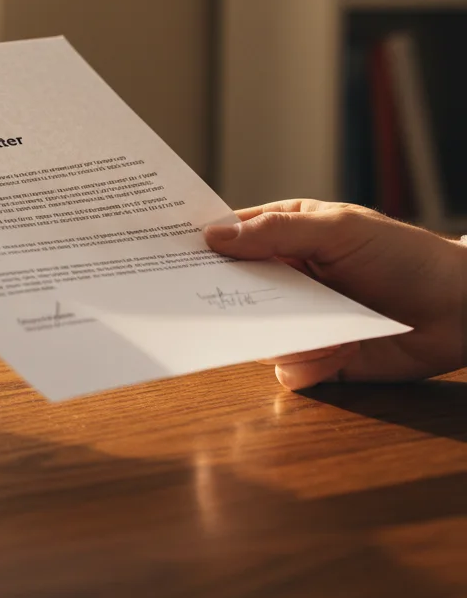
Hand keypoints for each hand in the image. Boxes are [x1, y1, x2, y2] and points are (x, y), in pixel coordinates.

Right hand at [204, 200, 466, 388]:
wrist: (463, 308)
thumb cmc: (403, 254)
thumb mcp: (337, 229)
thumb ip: (274, 232)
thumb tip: (213, 236)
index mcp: (284, 235)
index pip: (228, 237)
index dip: (198, 243)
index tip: (162, 249)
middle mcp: (284, 279)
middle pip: (231, 288)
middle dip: (215, 295)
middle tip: (192, 299)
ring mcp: (299, 319)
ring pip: (254, 331)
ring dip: (262, 333)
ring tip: (291, 328)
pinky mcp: (320, 359)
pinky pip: (288, 367)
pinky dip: (301, 365)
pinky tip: (330, 353)